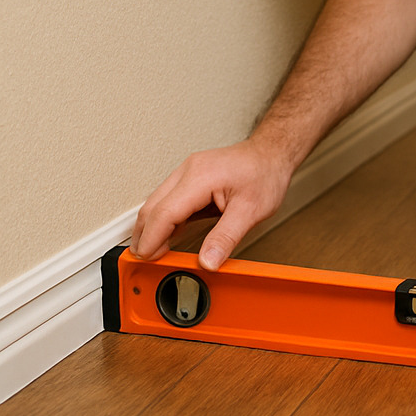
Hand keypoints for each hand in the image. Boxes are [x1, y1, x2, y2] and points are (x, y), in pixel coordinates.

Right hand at [131, 139, 293, 270]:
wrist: (271, 153)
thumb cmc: (265, 174)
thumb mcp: (251, 211)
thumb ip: (226, 238)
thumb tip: (207, 262)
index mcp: (200, 177)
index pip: (164, 212)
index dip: (151, 239)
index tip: (146, 258)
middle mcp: (188, 171)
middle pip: (152, 206)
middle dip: (144, 234)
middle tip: (145, 260)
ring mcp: (187, 171)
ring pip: (156, 201)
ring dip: (151, 227)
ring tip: (153, 252)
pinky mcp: (190, 176)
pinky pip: (167, 198)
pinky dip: (163, 218)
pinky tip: (167, 234)